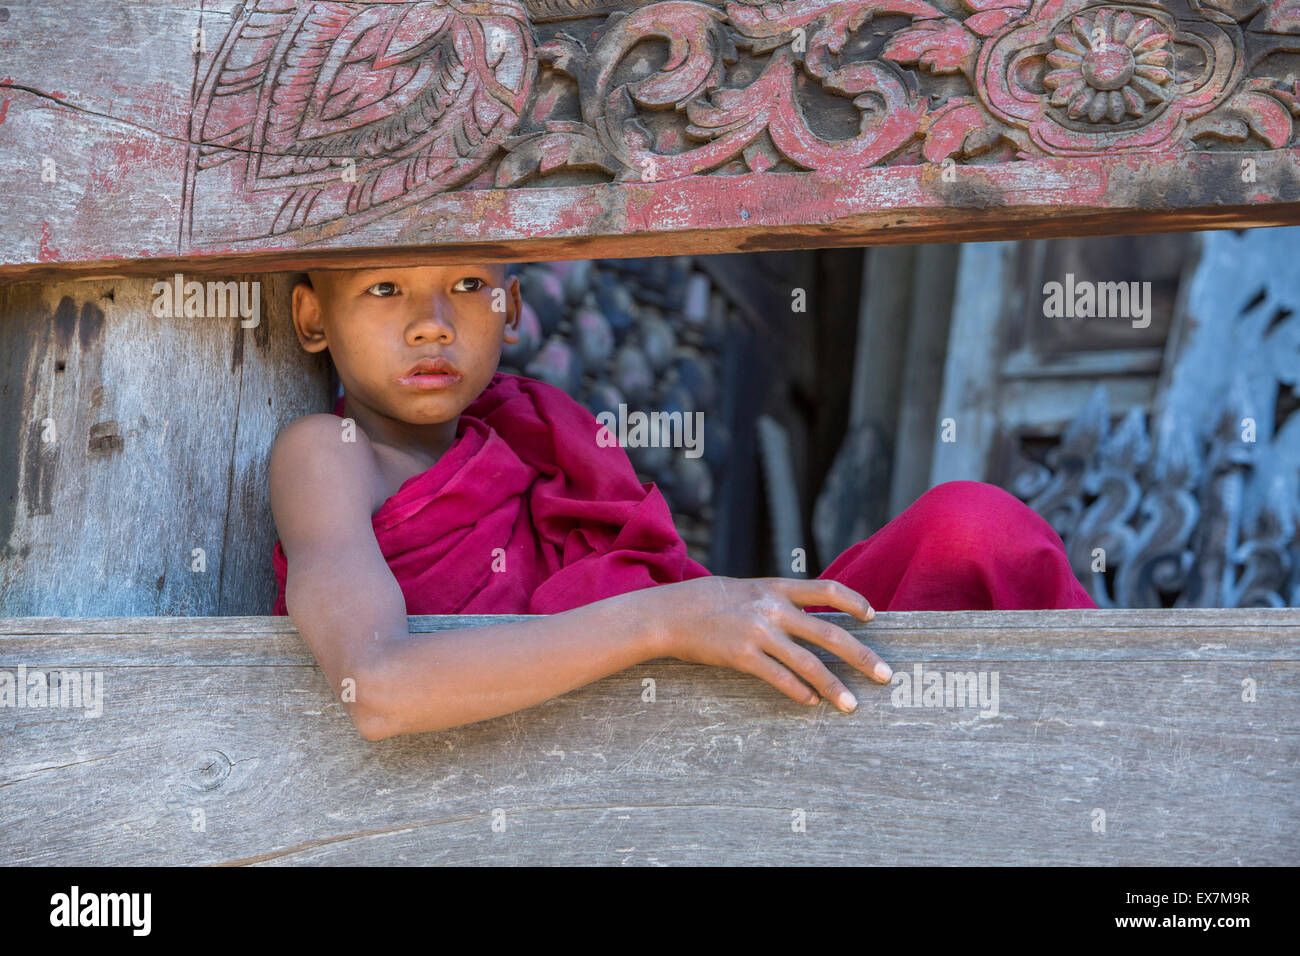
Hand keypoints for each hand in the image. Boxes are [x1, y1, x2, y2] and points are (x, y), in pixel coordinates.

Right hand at [646, 576, 892, 712]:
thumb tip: (802, 616)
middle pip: (829, 633)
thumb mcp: (745, 590)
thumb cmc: (705, 601)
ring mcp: (758, 632)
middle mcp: (772, 608)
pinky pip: (780, 678)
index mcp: (775, 587)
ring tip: (852, 705)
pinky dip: (799, 692)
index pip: (826, 590)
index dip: (854, 603)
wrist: (668, 613)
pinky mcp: (742, 656)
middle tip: (885, 674)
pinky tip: (811, 703)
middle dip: (861, 656)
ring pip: (808, 663)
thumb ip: (774, 600)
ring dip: (834, 686)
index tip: (873, 617)